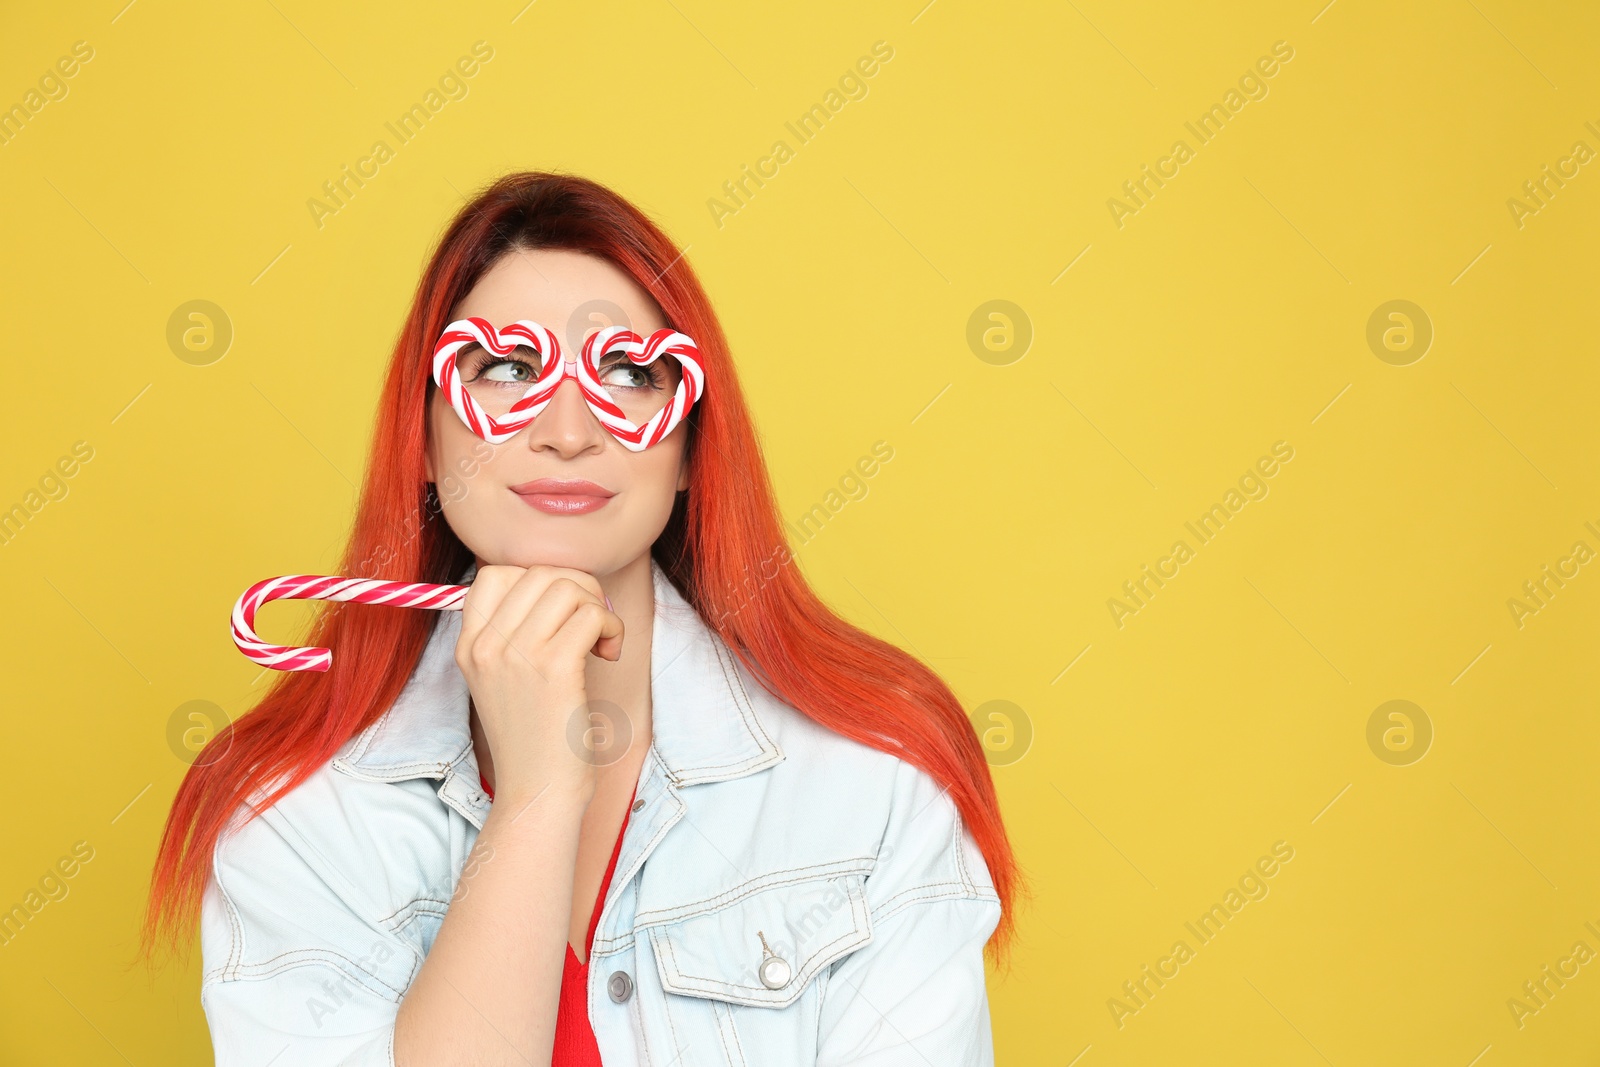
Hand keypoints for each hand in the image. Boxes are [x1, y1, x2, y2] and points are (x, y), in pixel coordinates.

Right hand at [453, 564, 624, 804]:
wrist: (538, 791)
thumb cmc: (535, 737)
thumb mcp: (505, 680)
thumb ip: (517, 634)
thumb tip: (564, 585)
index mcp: (469, 645)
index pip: (496, 574)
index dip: (540, 581)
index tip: (560, 614)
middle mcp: (486, 645)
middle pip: (539, 573)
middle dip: (578, 589)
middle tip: (591, 626)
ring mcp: (516, 654)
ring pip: (568, 587)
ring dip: (597, 607)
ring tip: (601, 643)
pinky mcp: (553, 668)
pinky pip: (592, 615)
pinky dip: (611, 628)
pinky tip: (609, 654)